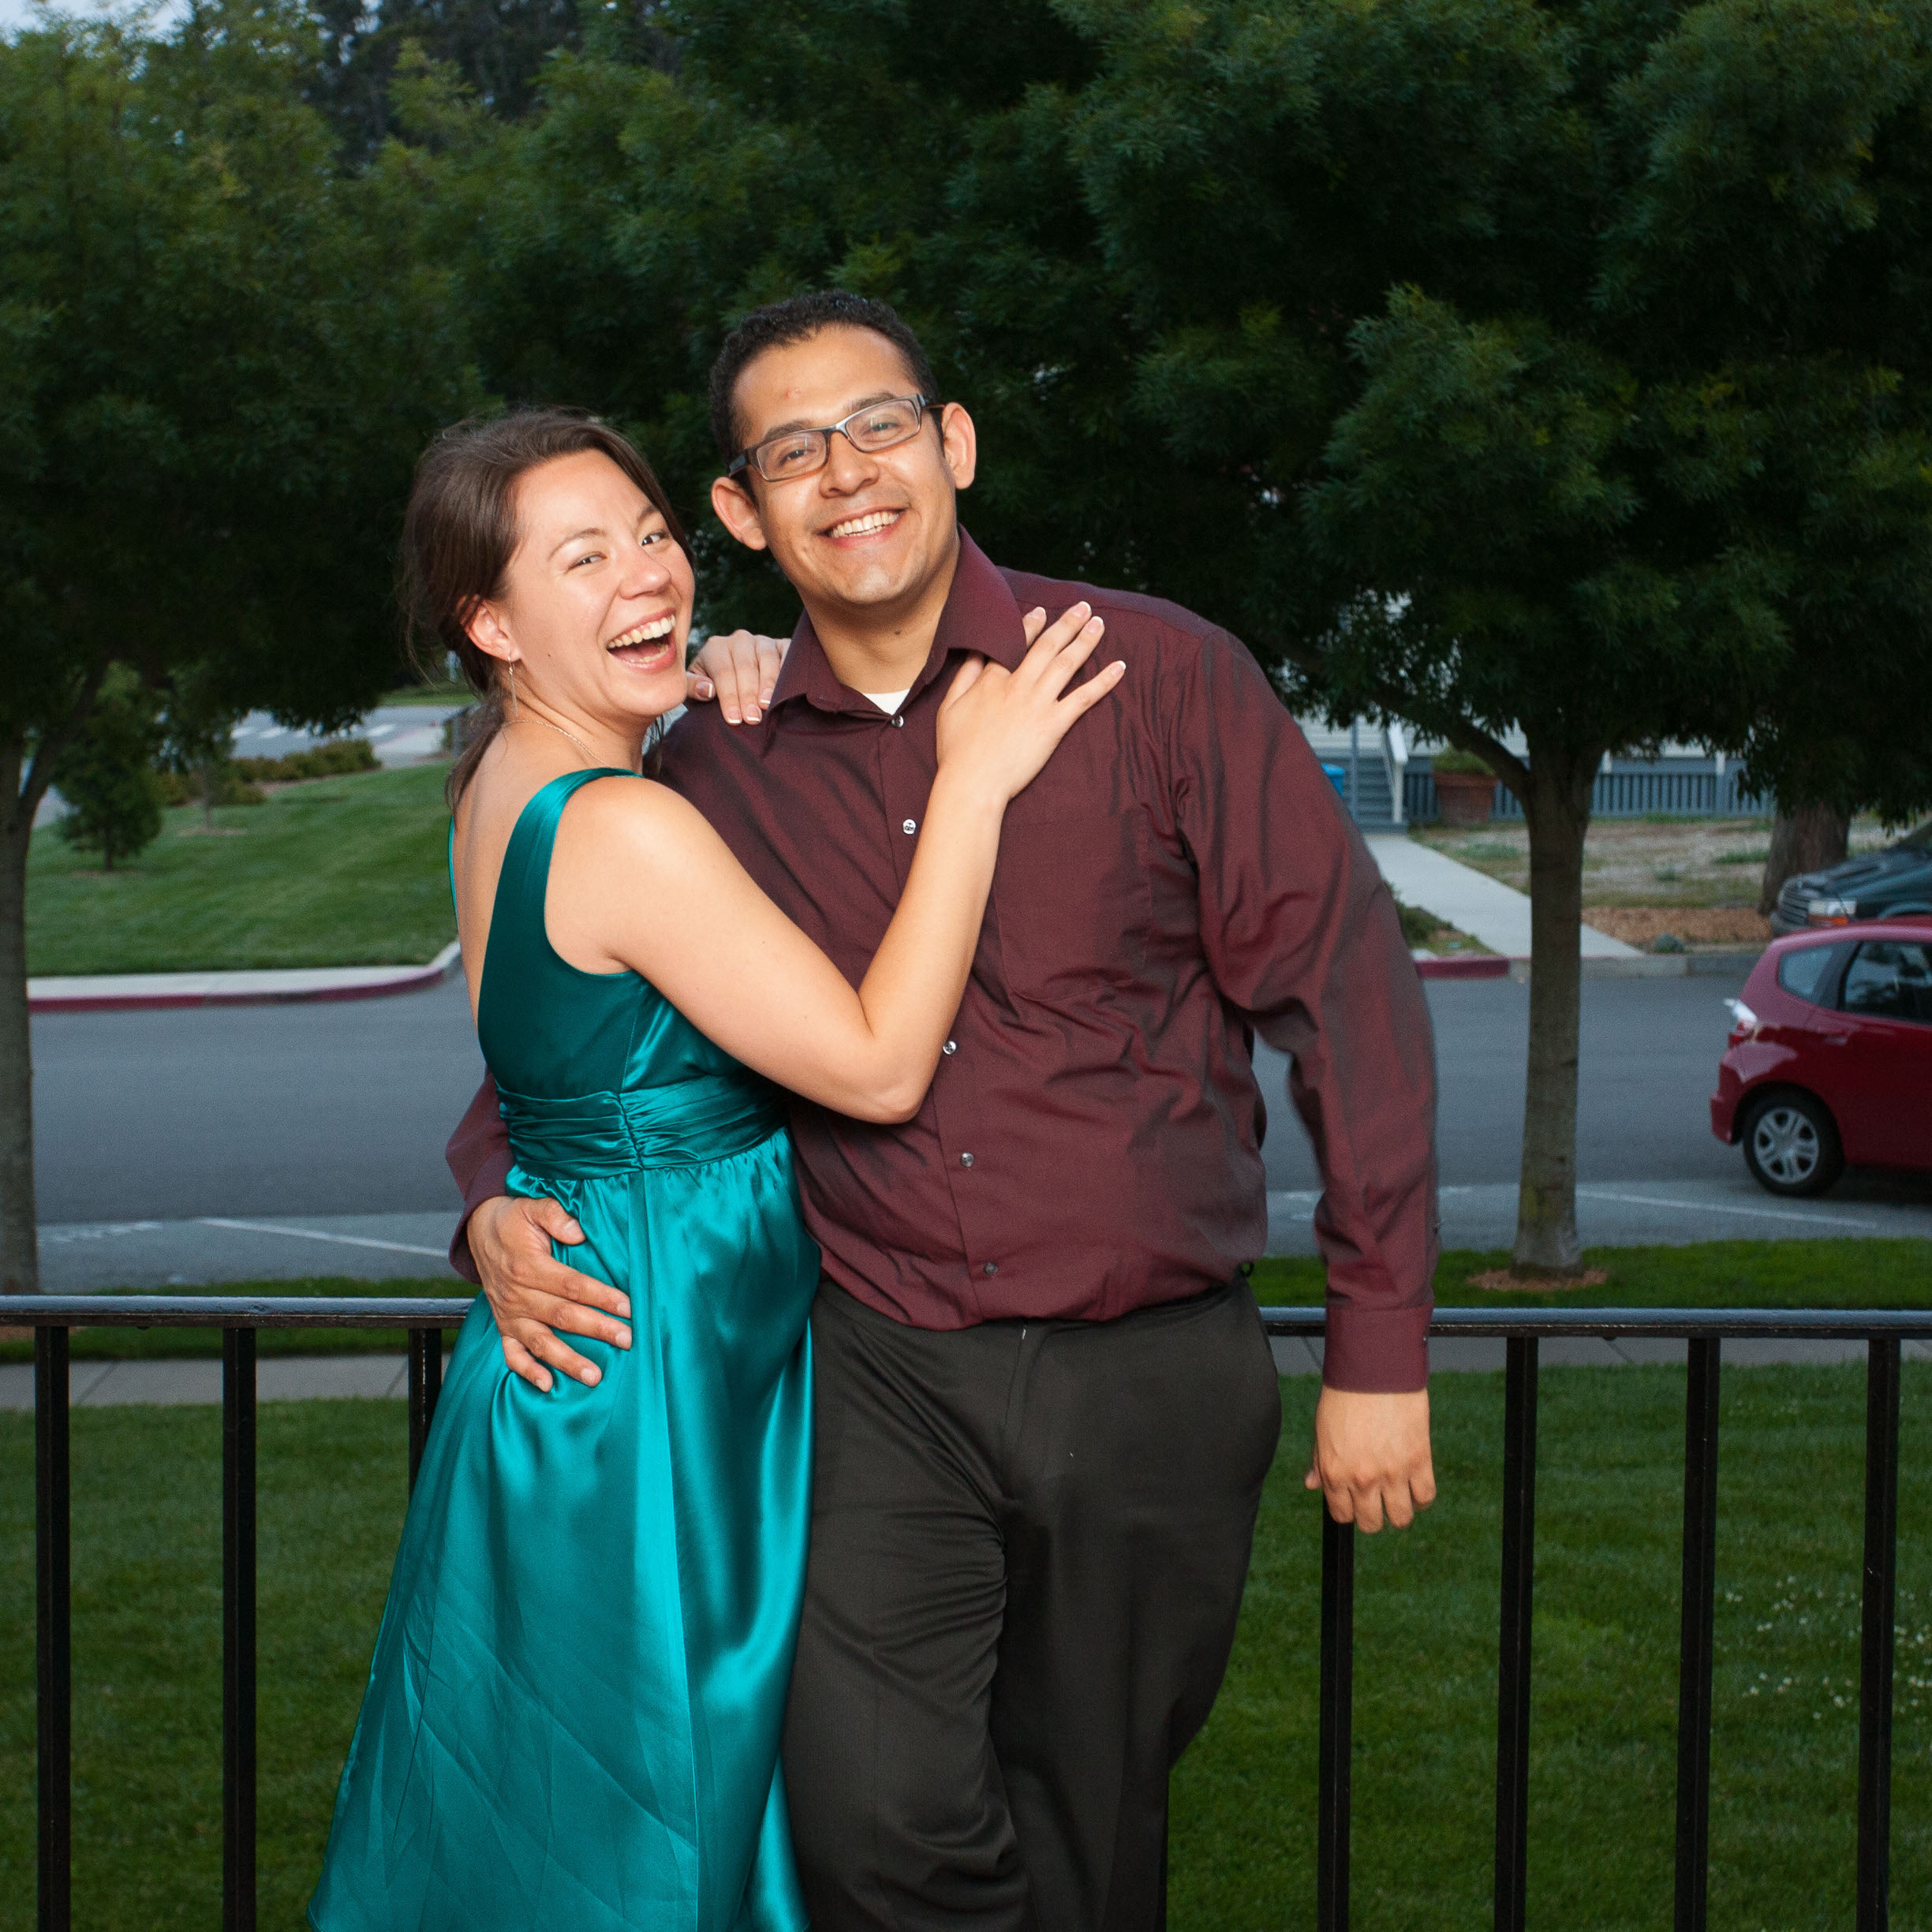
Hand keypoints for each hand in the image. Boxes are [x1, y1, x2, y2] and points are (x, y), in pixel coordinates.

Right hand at [468, 1194, 631, 1391]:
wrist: (479, 1231)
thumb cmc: (513, 1219)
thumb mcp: (532, 1206)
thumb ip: (555, 1215)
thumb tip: (579, 1232)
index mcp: (529, 1267)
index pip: (572, 1285)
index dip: (601, 1296)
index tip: (628, 1307)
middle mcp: (518, 1295)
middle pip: (563, 1316)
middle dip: (597, 1329)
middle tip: (627, 1340)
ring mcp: (510, 1314)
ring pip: (541, 1342)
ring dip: (568, 1361)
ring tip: (594, 1376)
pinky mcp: (503, 1325)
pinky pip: (512, 1353)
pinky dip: (527, 1371)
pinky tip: (547, 1385)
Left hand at [686, 629, 787, 723]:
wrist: (734, 681)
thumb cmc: (712, 689)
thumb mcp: (693, 691)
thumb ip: (693, 688)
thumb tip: (707, 690)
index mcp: (716, 647)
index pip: (723, 671)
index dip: (729, 695)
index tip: (734, 719)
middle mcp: (740, 640)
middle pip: (745, 666)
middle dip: (748, 694)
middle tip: (752, 718)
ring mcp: (763, 641)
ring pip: (767, 658)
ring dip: (768, 683)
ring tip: (767, 705)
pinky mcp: (782, 646)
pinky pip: (788, 654)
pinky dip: (789, 671)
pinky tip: (787, 690)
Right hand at [934, 602, 1122, 802]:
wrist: (973, 782)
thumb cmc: (956, 750)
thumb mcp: (949, 706)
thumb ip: (965, 675)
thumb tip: (975, 651)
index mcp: (992, 680)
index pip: (1016, 643)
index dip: (1032, 625)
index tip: (1043, 611)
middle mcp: (1018, 685)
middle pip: (1047, 647)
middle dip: (1067, 623)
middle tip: (1083, 608)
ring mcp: (1038, 704)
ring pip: (1067, 664)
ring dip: (1086, 641)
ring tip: (1099, 624)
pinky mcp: (1054, 725)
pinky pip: (1083, 698)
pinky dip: (1103, 681)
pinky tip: (1119, 667)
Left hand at [1304, 1387, 1435, 1531]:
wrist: (1373, 1370)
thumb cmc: (1345, 1395)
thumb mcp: (1323, 1430)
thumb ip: (1320, 1461)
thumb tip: (1312, 1484)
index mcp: (1334, 1472)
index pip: (1341, 1514)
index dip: (1349, 1511)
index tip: (1355, 1502)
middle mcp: (1361, 1478)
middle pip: (1371, 1523)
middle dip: (1373, 1517)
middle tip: (1378, 1501)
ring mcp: (1392, 1473)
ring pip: (1400, 1518)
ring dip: (1399, 1512)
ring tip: (1398, 1497)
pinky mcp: (1418, 1461)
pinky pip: (1425, 1497)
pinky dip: (1421, 1498)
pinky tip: (1415, 1487)